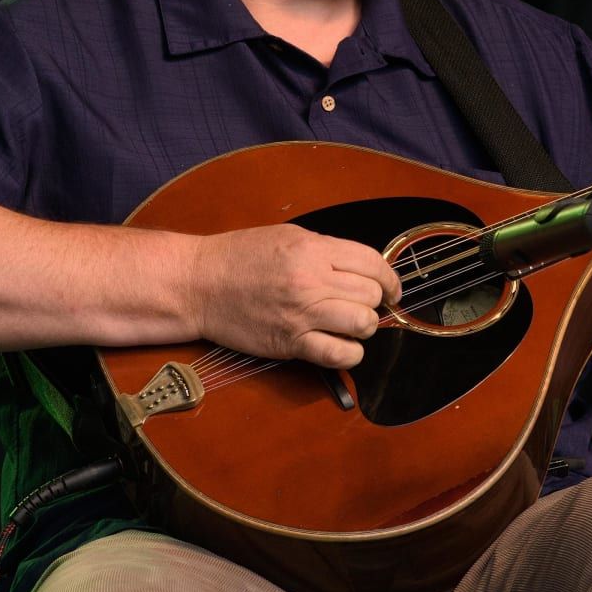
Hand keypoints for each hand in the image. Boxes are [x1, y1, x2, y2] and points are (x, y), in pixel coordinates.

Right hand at [191, 223, 401, 368]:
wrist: (200, 283)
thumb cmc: (241, 256)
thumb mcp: (289, 236)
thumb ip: (328, 250)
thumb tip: (363, 268)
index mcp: (314, 249)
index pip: (373, 263)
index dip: (390, 278)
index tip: (391, 288)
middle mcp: (312, 280)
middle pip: (371, 295)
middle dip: (374, 301)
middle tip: (362, 304)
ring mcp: (302, 314)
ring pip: (363, 324)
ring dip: (363, 326)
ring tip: (350, 323)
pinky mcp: (291, 343)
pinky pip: (339, 355)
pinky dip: (350, 353)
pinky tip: (341, 345)